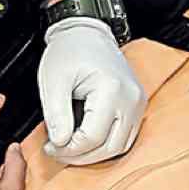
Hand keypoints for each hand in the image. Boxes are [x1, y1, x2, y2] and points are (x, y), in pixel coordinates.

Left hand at [38, 16, 145, 164]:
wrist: (88, 32)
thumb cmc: (70, 50)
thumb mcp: (54, 80)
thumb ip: (56, 115)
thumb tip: (59, 143)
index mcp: (111, 90)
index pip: (92, 137)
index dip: (68, 149)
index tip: (49, 147)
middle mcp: (131, 99)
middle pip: (110, 147)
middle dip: (81, 157)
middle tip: (58, 153)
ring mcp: (138, 103)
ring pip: (120, 147)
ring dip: (95, 154)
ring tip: (71, 149)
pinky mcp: (137, 106)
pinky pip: (125, 137)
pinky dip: (105, 145)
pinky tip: (86, 142)